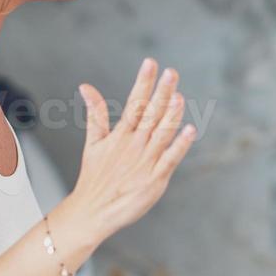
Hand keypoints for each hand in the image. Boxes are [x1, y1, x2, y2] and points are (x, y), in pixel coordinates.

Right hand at [70, 58, 196, 239]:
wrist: (93, 212)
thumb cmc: (95, 177)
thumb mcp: (94, 142)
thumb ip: (95, 113)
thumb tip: (86, 86)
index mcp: (121, 134)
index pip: (134, 102)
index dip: (143, 82)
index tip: (151, 63)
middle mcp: (134, 144)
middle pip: (150, 114)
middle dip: (161, 92)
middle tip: (171, 73)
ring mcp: (145, 161)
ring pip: (161, 133)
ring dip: (171, 115)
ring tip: (178, 96)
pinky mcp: (155, 179)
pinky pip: (170, 159)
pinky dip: (179, 145)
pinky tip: (189, 130)